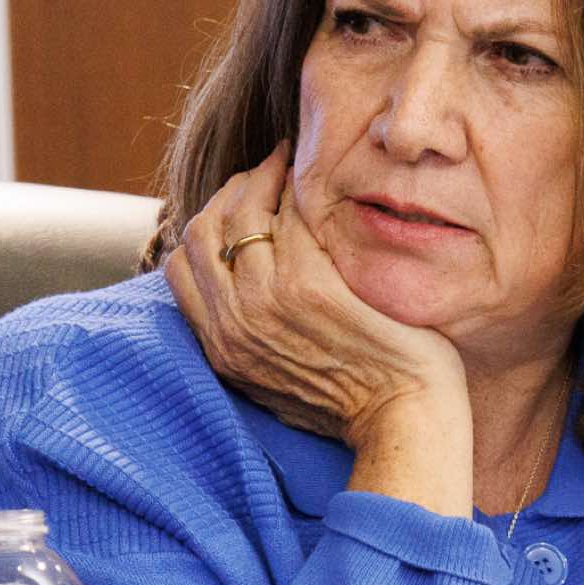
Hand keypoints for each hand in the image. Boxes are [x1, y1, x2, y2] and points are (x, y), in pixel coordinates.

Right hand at [164, 143, 474, 513]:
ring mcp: (267, 304)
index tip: (238, 207)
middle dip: (231, 192)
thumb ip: (253, 338)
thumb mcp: (279, 379)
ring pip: (242, 215)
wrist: (403, 420)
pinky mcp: (310, 288)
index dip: (205, 226)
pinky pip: (287, 220)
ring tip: (288, 164)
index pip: (180, 266)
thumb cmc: (357, 401)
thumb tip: (246, 296)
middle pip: (203, 231)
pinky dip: (297, 192)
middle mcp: (234, 325)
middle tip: (264, 173)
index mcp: (221, 349)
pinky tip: (317, 187)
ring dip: (264, 178)